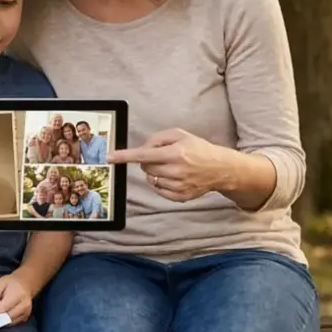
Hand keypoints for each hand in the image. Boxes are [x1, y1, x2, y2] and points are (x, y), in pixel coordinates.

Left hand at [0, 273, 32, 324]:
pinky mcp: (25, 317)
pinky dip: (6, 320)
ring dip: (1, 319)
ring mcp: (26, 312)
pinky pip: (12, 322)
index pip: (3, 307)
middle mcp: (24, 305)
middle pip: (7, 317)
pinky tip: (3, 313)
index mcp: (18, 294)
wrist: (25, 284)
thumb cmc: (11, 283)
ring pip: (9, 322)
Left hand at [109, 128, 229, 202]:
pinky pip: (159, 190)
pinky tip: (172, 177)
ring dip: (155, 172)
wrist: (220, 168)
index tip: (110, 158)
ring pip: (151, 179)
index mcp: (175, 153)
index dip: (124, 156)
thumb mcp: (180, 134)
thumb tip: (143, 147)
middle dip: (148, 161)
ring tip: (171, 167)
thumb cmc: (198, 149)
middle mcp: (176, 170)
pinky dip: (160, 183)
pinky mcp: (180, 196)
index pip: (143, 155)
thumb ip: (158, 137)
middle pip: (145, 167)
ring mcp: (178, 185)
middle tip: (162, 157)